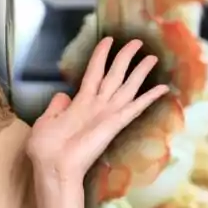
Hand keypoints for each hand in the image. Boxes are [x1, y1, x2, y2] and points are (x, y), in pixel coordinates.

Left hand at [26, 37, 168, 185]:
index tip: (108, 40)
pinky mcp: (114, 124)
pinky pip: (134, 107)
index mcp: (80, 103)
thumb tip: (62, 95)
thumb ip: (55, 107)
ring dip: (140, 72)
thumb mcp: (45, 121)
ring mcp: (106, 114)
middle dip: (125, 57)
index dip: (101, 55)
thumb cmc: (45, 149)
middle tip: (137, 42)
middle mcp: (96, 106)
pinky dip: (149, 97)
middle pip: (115, 74)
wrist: (52, 167)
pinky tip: (163, 88)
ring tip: (153, 57)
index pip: (93, 72)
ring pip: (127, 86)